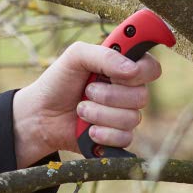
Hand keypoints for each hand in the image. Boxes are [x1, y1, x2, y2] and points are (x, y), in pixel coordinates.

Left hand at [11, 42, 162, 167]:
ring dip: (100, 114)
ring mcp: (124, 115)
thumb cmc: (58, 81)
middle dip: (110, 95)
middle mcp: (128, 91)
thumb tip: (132, 70)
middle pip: (142, 96)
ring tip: (81, 109)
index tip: (120, 73)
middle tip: (88, 90)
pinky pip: (125, 137)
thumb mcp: (75, 56)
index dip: (141, 71)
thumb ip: (103, 55)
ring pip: (132, 118)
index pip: (151, 68)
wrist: (40, 115)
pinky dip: (103, 133)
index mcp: (122, 67)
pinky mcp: (118, 137)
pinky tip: (87, 129)